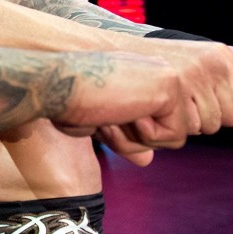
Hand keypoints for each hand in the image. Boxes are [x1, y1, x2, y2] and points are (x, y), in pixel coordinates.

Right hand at [50, 50, 191, 148]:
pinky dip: (144, 136)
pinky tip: (122, 113)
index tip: (104, 118)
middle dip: (136, 139)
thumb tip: (148, 161)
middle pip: (171, 131)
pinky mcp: (170, 87)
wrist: (57, 86)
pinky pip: (175, 136)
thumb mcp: (105, 124)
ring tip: (112, 116)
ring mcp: (169, 78)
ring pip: (175, 137)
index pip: (161, 123)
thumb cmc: (70, 103)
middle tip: (107, 119)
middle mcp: (162, 72)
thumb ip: (129, 138)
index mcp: (148, 76)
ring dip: (137, 140)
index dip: (132, 135)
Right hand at [128, 38, 232, 133]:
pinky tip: (133, 110)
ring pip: (201, 129)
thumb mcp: (170, 93)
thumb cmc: (125, 83)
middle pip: (222, 122)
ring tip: (143, 105)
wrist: (87, 66)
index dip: (198, 116)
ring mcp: (197, 70)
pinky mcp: (176, 85)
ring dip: (168, 128)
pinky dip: (151, 133)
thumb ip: (188, 116)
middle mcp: (215, 60)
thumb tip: (200, 134)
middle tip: (154, 104)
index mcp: (221, 58)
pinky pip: (177, 135)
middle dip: (186, 123)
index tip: (170, 99)